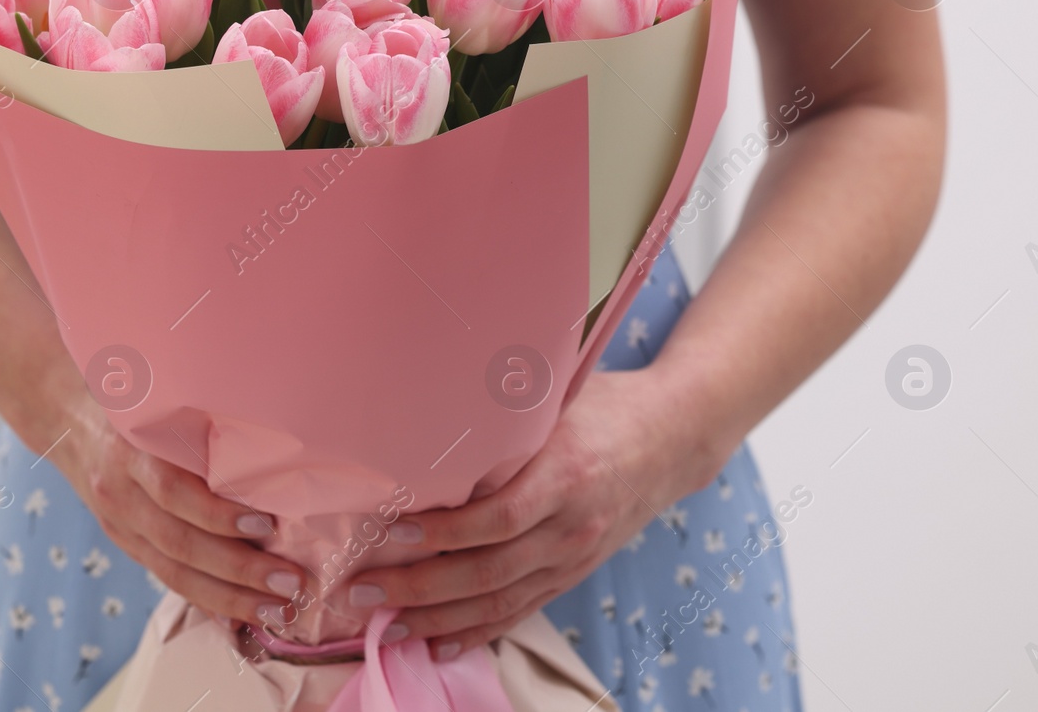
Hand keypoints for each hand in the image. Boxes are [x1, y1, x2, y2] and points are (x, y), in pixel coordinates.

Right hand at [52, 394, 309, 624]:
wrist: (69, 421)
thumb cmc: (138, 403)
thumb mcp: (163, 401)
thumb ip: (204, 421)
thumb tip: (276, 446)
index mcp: (132, 452)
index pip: (174, 491)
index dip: (219, 513)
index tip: (268, 524)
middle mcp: (120, 493)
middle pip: (179, 542)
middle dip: (238, 569)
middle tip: (290, 582)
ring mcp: (119, 524)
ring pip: (173, 571)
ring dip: (228, 597)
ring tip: (276, 610)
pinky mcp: (124, 543)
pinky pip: (166, 577)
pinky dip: (204, 599)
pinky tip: (240, 615)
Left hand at [343, 365, 724, 658]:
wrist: (676, 437)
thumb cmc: (610, 405)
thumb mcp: (564, 394)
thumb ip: (509, 412)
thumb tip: (436, 404)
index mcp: (568, 474)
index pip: (499, 518)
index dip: (444, 534)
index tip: (391, 534)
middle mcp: (573, 524)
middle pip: (490, 571)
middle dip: (420, 587)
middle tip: (360, 590)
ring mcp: (576, 554)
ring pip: (501, 601)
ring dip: (439, 619)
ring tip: (384, 626)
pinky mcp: (576, 571)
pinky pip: (523, 609)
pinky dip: (480, 631)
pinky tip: (439, 643)